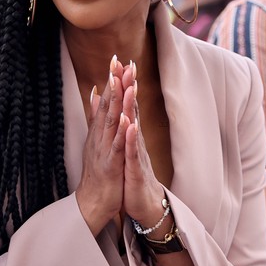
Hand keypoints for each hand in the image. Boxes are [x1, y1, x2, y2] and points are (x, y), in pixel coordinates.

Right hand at [75, 55, 130, 233]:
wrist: (91, 203)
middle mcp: (99, 137)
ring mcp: (104, 150)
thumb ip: (95, 116)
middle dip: (114, 83)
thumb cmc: (97, 172)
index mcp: (99, 131)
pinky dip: (122, 133)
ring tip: (124, 82)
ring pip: (112, 122)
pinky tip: (127, 119)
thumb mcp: (96, 140)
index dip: (112, 80)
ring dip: (118, 102)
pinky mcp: (110, 165)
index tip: (117, 59)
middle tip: (118, 61)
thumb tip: (93, 93)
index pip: (105, 101)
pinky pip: (117, 147)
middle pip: (107, 105)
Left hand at [121, 63, 167, 228]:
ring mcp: (137, 153)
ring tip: (130, 86)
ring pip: (134, 126)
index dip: (124, 84)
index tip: (119, 61)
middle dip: (130, 87)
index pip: (127, 104)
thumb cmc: (134, 176)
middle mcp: (136, 139)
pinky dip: (131, 137)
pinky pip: (132, 151)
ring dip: (132, 106)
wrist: (145, 204)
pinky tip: (131, 124)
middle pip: (133, 109)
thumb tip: (121, 109)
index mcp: (131, 135)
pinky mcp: (136, 169)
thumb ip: (123, 128)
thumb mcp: (126, 148)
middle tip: (128, 63)